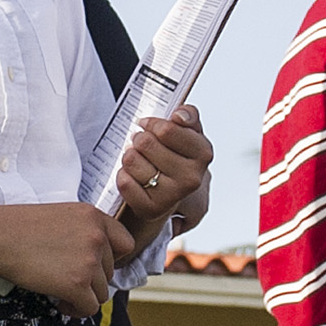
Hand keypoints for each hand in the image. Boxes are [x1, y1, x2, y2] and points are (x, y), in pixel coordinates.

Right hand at [0, 203, 141, 321]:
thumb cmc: (20, 227)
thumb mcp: (62, 216)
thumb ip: (85, 232)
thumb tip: (97, 261)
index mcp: (94, 216)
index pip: (126, 243)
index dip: (111, 259)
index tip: (94, 266)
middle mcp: (97, 237)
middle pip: (110, 272)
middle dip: (91, 280)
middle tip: (66, 279)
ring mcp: (89, 261)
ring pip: (101, 292)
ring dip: (84, 296)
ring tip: (62, 292)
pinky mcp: (77, 284)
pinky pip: (90, 307)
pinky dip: (76, 310)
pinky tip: (60, 303)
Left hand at [115, 112, 213, 236]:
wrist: (174, 189)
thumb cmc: (178, 154)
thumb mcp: (188, 131)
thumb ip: (188, 115)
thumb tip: (179, 116)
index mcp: (203, 154)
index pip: (166, 130)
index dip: (151, 123)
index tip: (147, 125)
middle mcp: (191, 178)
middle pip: (146, 143)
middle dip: (139, 139)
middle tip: (141, 142)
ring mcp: (172, 196)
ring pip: (132, 160)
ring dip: (130, 155)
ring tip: (137, 158)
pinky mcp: (152, 210)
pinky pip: (124, 182)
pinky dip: (123, 174)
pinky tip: (132, 174)